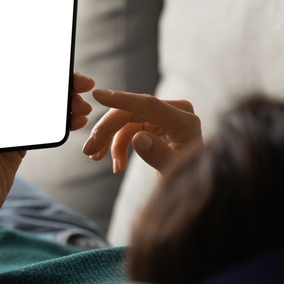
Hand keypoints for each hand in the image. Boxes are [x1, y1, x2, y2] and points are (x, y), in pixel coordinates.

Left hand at [0, 54, 96, 226]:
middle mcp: (1, 109)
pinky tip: (77, 121)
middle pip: (38, 87)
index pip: (21, 73)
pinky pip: (47, 126)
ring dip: (67, 103)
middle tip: (85, 87)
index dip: (46, 67)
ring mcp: (14, 125)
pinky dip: (63, 122)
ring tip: (84, 108)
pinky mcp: (22, 143)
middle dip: (63, 85)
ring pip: (46, 106)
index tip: (67, 68)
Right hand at [82, 90, 201, 177]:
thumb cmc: (188, 181)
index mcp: (184, 121)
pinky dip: (119, 145)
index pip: (149, 105)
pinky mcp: (156, 124)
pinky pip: (130, 129)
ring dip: (109, 140)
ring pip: (126, 121)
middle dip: (106, 130)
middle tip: (88, 150)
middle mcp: (175, 112)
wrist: (196, 187)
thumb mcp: (174, 172)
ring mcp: (165, 117)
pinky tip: (117, 165)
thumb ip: (159, 155)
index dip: (122, 99)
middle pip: (132, 112)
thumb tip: (138, 138)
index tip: (98, 95)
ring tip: (95, 158)